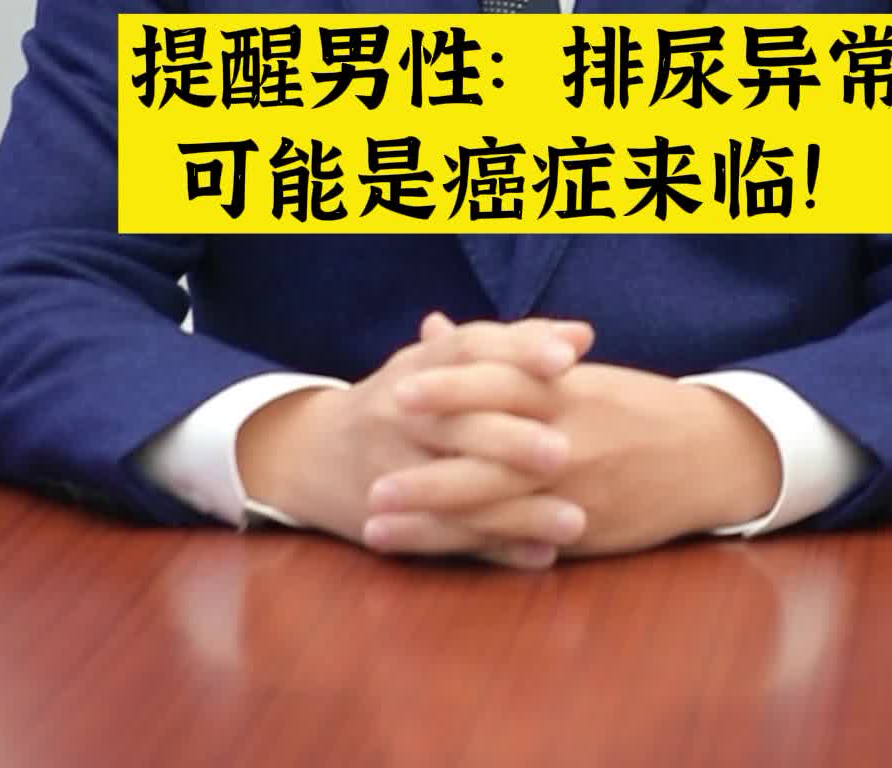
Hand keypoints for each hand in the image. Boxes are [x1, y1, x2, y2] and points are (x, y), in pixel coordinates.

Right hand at [236, 313, 594, 568]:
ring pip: (455, 491)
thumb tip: (583, 335)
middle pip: (457, 421)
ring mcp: (389, 469)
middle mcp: (399, 412)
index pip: (468, 348)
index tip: (570, 356)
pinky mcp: (387, 521)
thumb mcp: (439, 365)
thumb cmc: (403, 400)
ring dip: (516, 510)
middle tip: (564, 450)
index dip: (518, 348)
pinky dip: (495, 548)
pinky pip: (445, 539)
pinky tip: (542, 556)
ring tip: (574, 520)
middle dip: (510, 438)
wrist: (308, 452)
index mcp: (418, 366)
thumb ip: (510, 350)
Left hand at [366, 331, 781, 558]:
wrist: (706, 453)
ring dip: (432, 521)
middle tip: (372, 476)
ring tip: (378, 526)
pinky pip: (520, 541)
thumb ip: (495, 351)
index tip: (397, 391)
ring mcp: (574, 490)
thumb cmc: (628, 402)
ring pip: (496, 508)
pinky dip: (472, 550)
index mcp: (563, 388)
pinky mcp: (583, 530)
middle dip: (429, 470)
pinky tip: (430, 554)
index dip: (448, 387)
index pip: (500, 381)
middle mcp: (567, 439)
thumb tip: (431, 326)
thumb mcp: (568, 369)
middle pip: (490, 452)